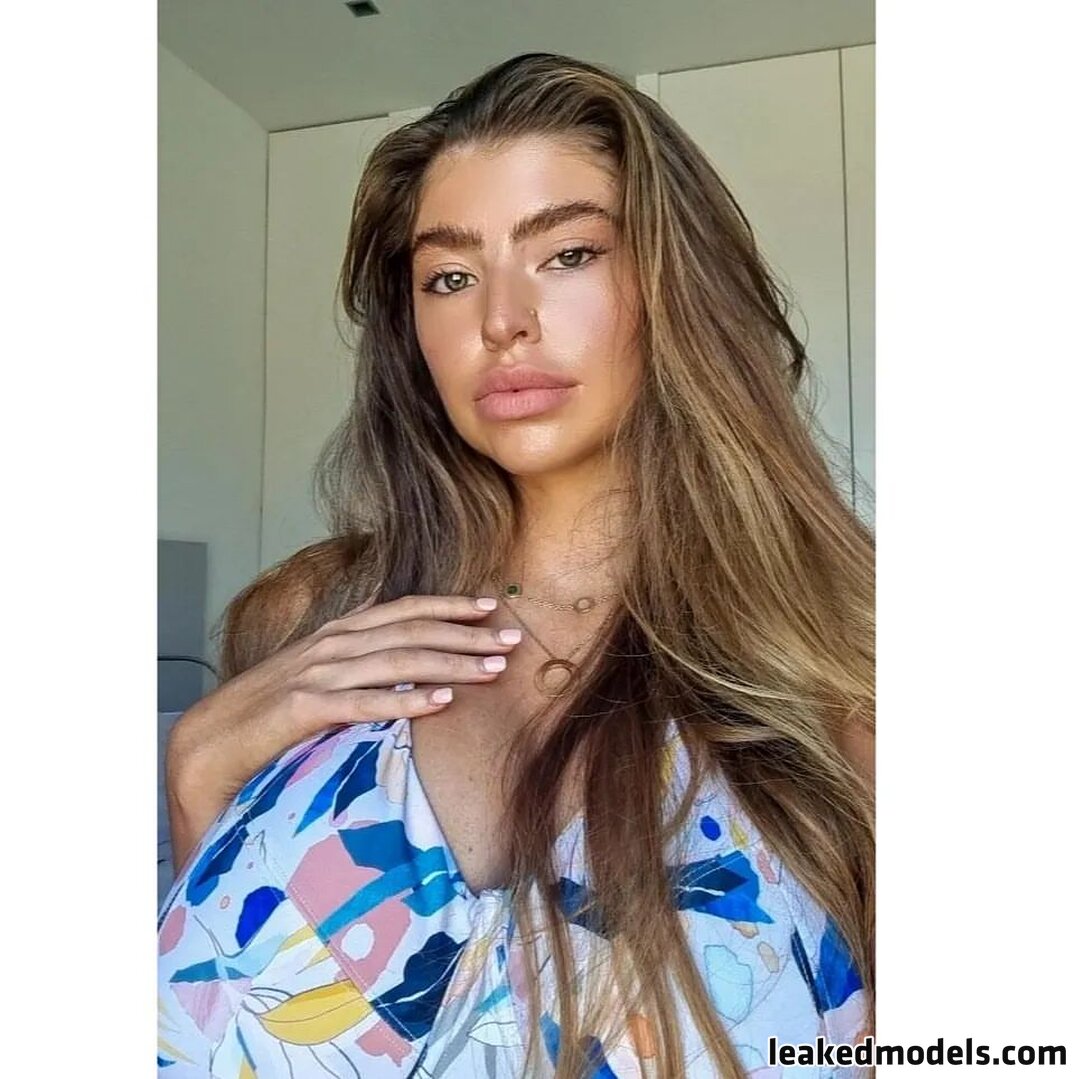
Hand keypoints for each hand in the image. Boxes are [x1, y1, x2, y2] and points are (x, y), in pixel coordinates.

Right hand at [165, 594, 519, 869]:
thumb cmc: (266, 713)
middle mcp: (330, 646)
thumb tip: (395, 642)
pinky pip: (363, 703)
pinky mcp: (302, 709)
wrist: (206, 742)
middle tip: (512, 639)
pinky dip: (405, 701)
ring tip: (493, 669)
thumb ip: (354, 657)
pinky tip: (440, 703)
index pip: (402, 610)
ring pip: (396, 661)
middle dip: (466, 634)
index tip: (491, 606)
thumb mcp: (316, 675)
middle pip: (410, 632)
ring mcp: (316, 674)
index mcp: (336, 635)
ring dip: (449, 663)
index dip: (448, 606)